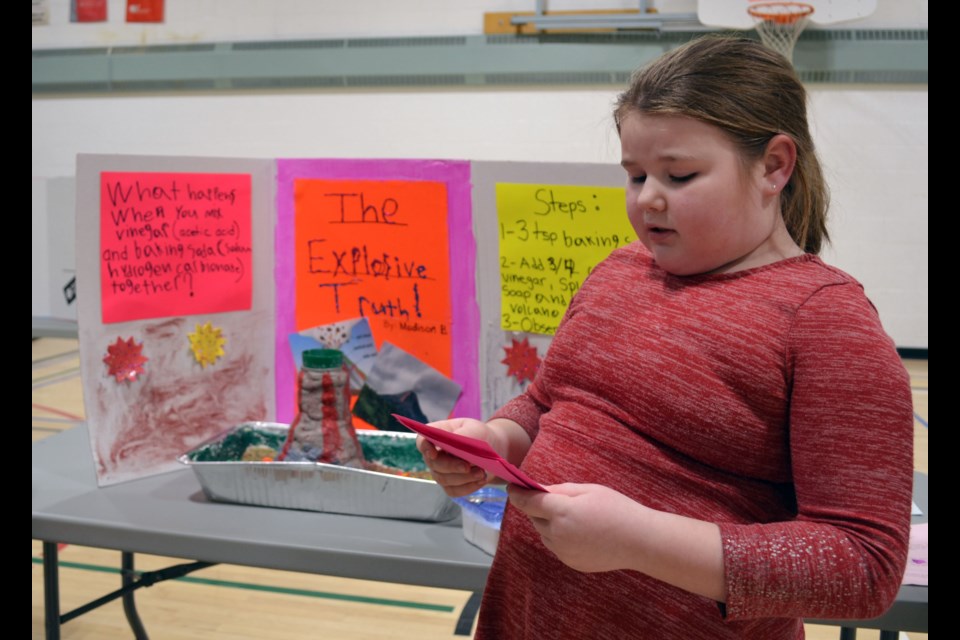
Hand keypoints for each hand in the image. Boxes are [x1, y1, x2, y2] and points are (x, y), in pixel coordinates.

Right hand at [416, 418, 491, 497]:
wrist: (490, 449)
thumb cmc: (479, 435)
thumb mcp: (474, 429)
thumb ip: (463, 435)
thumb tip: (455, 444)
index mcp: (436, 435)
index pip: (422, 441)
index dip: (425, 448)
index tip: (433, 454)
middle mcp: (433, 455)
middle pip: (434, 464)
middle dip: (451, 466)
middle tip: (467, 467)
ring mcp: (440, 472)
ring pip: (444, 479)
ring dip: (464, 477)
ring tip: (481, 472)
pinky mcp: (450, 485)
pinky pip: (454, 490)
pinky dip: (469, 486)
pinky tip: (481, 480)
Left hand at [507, 483, 645, 572]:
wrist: (639, 541)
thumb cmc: (617, 509)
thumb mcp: (589, 490)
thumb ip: (561, 490)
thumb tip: (541, 491)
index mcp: (562, 512)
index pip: (529, 502)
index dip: (517, 494)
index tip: (511, 488)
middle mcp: (557, 534)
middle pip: (535, 518)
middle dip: (537, 508)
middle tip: (549, 500)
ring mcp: (563, 551)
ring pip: (544, 534)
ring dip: (547, 523)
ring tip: (569, 516)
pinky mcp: (570, 562)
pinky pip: (556, 546)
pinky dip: (558, 537)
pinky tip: (578, 532)